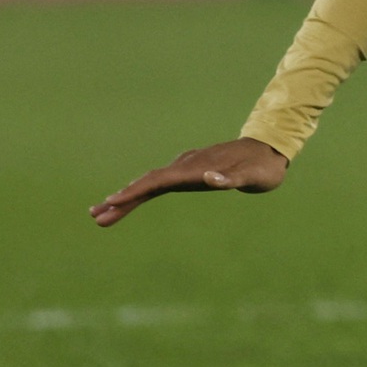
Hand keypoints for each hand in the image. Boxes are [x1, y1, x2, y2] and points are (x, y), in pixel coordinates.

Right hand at [89, 138, 287, 226]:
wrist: (270, 149)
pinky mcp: (190, 172)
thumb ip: (232, 177)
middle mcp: (187, 166)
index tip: (113, 202)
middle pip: (148, 183)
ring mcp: (187, 168)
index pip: (159, 180)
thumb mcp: (254, 176)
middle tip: (96, 216)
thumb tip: (209, 178)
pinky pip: (160, 183)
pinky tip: (129, 200)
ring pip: (150, 183)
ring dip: (127, 198)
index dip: (136, 191)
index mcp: (197, 168)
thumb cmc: (263, 167)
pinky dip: (142, 192)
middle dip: (122, 200)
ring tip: (101, 214)